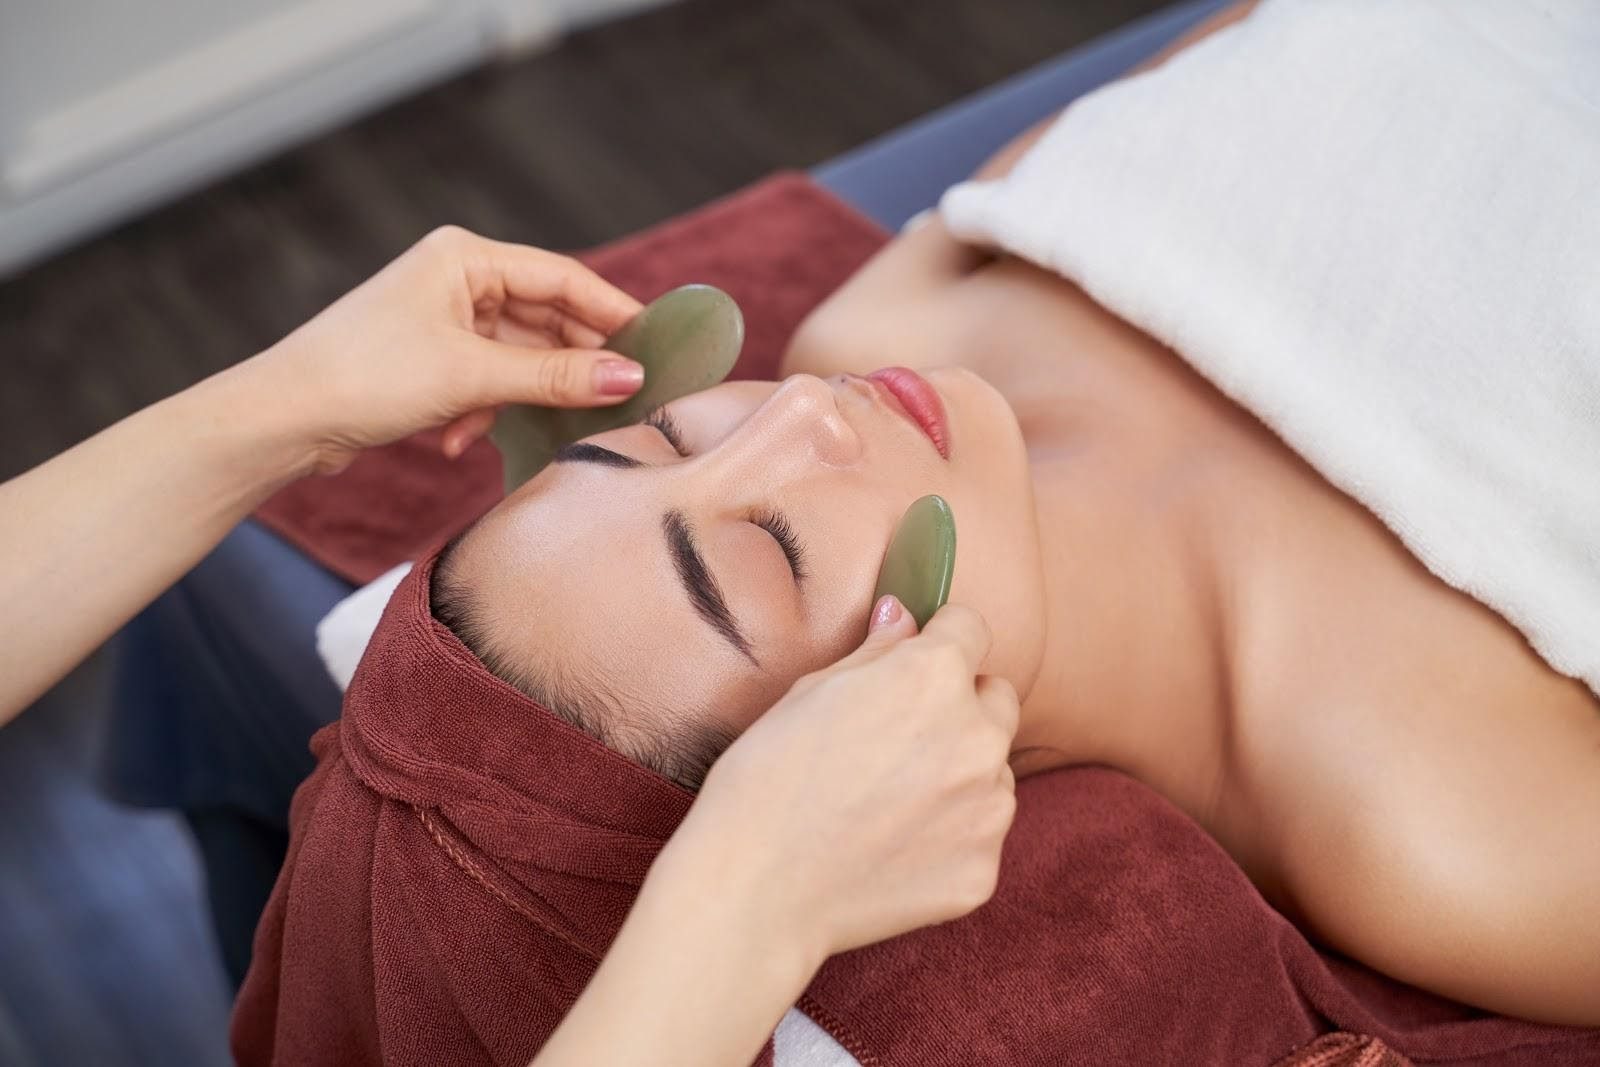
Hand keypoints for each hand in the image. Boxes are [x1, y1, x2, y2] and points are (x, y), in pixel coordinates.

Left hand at [247, 225, 643, 474]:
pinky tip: (456, 441)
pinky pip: (486, 383)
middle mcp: (457, 279)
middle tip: (616, 404)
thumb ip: (555, 376)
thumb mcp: (472, 376)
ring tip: (527, 431)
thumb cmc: (364, 376)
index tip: (656, 351)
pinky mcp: (430, 362)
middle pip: (545, 320)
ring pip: (517, 359)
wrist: (281, 419)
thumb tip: (630, 377)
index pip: (563, 279)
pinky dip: (481, 414)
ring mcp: (443, 322)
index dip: (613, 315)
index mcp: (465, 257)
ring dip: (519, 400)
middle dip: (570, 368)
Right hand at [662, 597, 1019, 972]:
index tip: (914, 661)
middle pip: (996, 699)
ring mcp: (988, 809)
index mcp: (934, 676)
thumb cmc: (768, 778)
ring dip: (961, 772)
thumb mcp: (810, 691)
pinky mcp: (983, 869)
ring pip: (994, 769)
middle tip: (898, 737)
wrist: (756, 887)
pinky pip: (980, 834)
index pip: (970, 629)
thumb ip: (875, 651)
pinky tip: (893, 846)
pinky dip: (950, 835)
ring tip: (889, 800)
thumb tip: (903, 615)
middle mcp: (978, 736)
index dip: (938, 640)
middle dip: (960, 705)